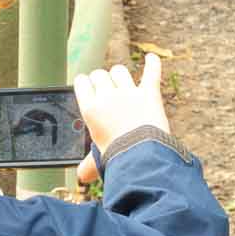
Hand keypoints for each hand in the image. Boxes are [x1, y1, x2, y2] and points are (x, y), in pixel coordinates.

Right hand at [74, 52, 169, 183]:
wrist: (142, 156)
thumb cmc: (117, 158)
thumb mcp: (98, 160)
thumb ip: (89, 164)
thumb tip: (81, 177)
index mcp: (90, 109)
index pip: (82, 83)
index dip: (85, 83)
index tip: (87, 85)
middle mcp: (107, 96)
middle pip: (100, 75)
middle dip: (101, 79)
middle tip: (105, 87)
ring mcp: (129, 93)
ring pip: (120, 71)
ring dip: (119, 74)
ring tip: (121, 81)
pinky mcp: (149, 94)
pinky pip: (151, 72)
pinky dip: (153, 64)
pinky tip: (151, 58)